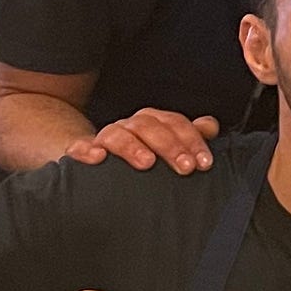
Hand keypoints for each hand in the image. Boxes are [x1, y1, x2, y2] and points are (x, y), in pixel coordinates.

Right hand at [68, 109, 220, 173]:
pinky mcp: (80, 151)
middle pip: (151, 127)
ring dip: (133, 147)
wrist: (92, 154)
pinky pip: (80, 147)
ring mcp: (104, 137)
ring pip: (118, 134)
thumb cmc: (138, 152)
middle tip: (186, 168)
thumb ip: (188, 135)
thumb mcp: (164, 144)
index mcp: (152, 122)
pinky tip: (97, 158)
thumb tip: (210, 126)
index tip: (205, 163)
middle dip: (170, 146)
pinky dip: (87, 150)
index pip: (175, 123)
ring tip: (147, 163)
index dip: (192, 140)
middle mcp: (129, 125)